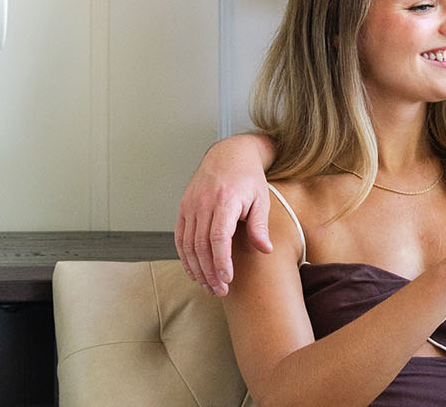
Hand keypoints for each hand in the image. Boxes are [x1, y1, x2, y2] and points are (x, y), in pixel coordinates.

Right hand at [175, 135, 276, 294]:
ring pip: (188, 244)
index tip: (227, 279)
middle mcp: (203, 203)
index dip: (221, 261)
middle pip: (201, 245)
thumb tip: (265, 250)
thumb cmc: (248, 179)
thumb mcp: (261, 199)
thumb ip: (259, 226)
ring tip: (208, 286)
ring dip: (197, 269)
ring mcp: (190, 205)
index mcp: (225, 200)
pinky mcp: (183, 208)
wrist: (229, 155)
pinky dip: (185, 257)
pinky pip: (180, 237)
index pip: (218, 237)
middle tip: (220, 291)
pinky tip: (194, 272)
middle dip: (209, 272)